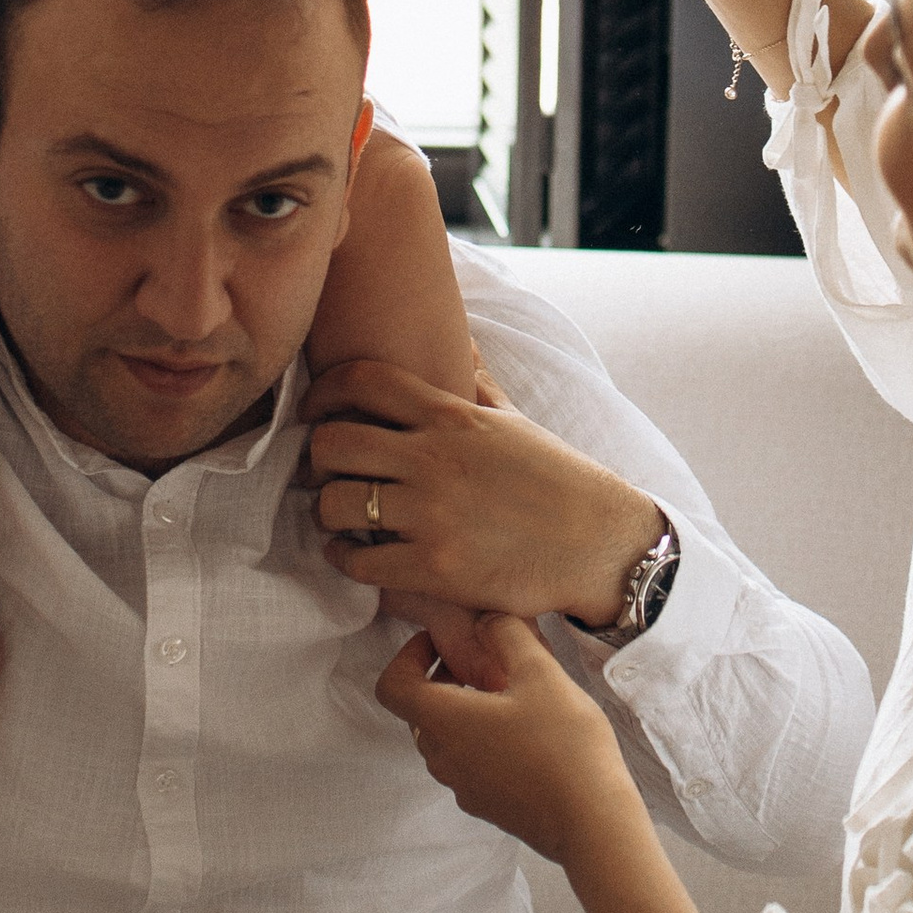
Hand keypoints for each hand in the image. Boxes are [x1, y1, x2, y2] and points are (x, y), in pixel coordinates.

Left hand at [306, 358, 663, 626]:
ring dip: (326, 510)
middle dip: (318, 457)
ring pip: (336, 503)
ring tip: (337, 515)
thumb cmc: (557, 479)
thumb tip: (460, 344)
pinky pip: (359, 562)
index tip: (312, 410)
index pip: (364, 381)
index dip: (323, 391)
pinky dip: (344, 558)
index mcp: (452, 417)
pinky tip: (351, 555)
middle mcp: (435, 460)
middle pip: (334, 442)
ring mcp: (433, 515)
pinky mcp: (435, 568)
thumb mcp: (515, 421)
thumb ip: (476, 384)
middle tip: (324, 471)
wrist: (600, 544)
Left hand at [377, 617, 705, 912]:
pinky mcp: (486, 806)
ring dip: (465, 711)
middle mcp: (442, 757)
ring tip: (512, 695)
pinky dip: (482, 740)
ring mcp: (462, 787)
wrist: (592, 823)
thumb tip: (486, 620)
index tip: (442, 642)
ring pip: (446, 738)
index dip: (408, 656)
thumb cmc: (564, 746)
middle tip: (484, 662)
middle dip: (443, 679)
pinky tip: (527, 732)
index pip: (392, 686)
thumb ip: (506, 635)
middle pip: (419, 711)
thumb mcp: (540, 673)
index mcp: (442, 721)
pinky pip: (469, 764)